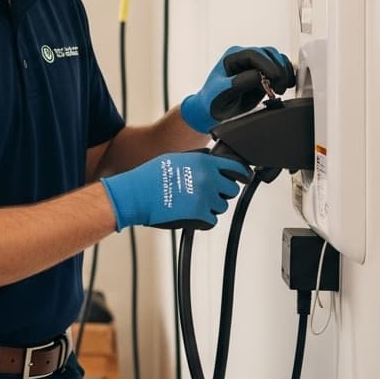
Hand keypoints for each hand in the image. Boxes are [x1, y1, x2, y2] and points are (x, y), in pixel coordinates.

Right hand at [100, 151, 249, 230]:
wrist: (136, 195)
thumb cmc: (150, 176)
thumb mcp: (177, 158)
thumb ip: (199, 159)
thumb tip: (212, 160)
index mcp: (205, 163)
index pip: (237, 168)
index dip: (242, 174)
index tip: (243, 178)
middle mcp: (209, 180)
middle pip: (231, 190)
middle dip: (222, 192)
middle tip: (205, 193)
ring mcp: (205, 199)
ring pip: (221, 206)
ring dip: (210, 206)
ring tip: (191, 203)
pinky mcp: (200, 216)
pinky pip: (211, 220)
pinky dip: (202, 220)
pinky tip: (189, 213)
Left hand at [180, 46, 295, 133]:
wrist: (213, 112)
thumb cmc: (212, 101)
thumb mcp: (221, 92)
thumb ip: (239, 82)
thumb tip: (259, 75)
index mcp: (232, 57)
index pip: (255, 54)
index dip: (268, 65)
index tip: (275, 78)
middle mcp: (245, 58)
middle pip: (270, 54)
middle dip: (278, 70)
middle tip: (279, 88)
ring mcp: (255, 65)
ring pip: (277, 60)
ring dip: (284, 72)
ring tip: (282, 88)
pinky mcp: (264, 74)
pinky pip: (280, 68)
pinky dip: (286, 75)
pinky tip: (286, 85)